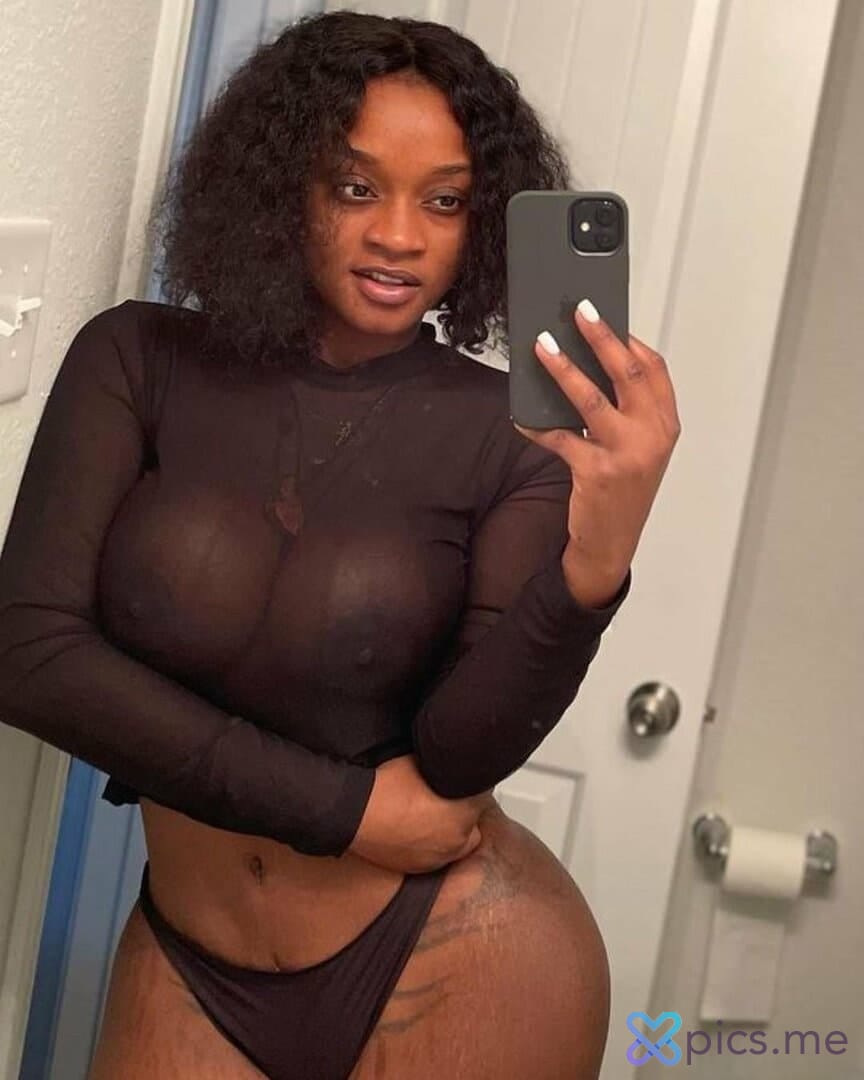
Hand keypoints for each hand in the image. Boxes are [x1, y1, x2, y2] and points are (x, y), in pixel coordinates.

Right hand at [348, 754, 496, 873]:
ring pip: (458, 845)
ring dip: (451, 832)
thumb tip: (450, 761)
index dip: (470, 787)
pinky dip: (433, 847)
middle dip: (463, 812)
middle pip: (472, 823)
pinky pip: (437, 857)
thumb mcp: (422, 761)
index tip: (460, 782)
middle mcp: (459, 838)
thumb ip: (444, 766)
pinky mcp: (421, 869)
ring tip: (431, 818)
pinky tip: (419, 833)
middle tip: (446, 800)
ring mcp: (440, 857)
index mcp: (465, 810)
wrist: (357, 813)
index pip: (482, 796)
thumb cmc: (388, 784)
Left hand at [514, 299, 680, 607]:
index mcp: (666, 424)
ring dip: (563, 369)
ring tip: (543, 346)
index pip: (653, 369)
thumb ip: (625, 411)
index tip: (605, 316)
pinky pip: (560, 438)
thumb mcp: (638, 449)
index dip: (629, 339)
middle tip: (579, 312)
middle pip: (626, 372)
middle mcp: (653, 436)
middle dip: (600, 336)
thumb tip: (585, 365)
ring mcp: (627, 454)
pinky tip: (522, 415)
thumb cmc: (623, 491)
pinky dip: (537, 425)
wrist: (611, 545)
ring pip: (591, 398)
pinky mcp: (597, 472)